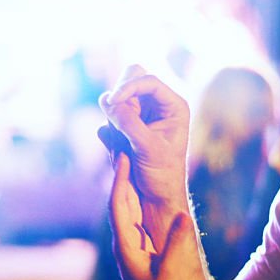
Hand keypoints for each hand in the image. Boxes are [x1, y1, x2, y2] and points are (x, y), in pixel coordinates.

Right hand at [99, 66, 189, 208]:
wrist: (158, 197)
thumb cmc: (162, 174)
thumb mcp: (147, 147)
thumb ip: (128, 122)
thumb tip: (106, 99)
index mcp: (174, 106)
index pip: (148, 81)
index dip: (127, 87)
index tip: (112, 100)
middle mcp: (159, 106)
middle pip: (131, 83)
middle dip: (120, 100)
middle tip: (116, 122)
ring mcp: (143, 115)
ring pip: (118, 101)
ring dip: (114, 120)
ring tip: (125, 146)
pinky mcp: (129, 127)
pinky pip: (111, 119)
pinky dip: (110, 132)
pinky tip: (122, 151)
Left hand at [109, 152, 196, 279]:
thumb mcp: (169, 278)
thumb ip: (175, 247)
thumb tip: (183, 216)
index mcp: (126, 248)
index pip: (119, 207)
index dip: (121, 180)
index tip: (122, 155)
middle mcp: (126, 244)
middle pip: (120, 201)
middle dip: (120, 172)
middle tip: (122, 142)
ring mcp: (133, 246)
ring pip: (128, 207)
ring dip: (129, 182)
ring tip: (130, 155)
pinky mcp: (143, 251)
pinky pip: (138, 218)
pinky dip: (139, 198)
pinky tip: (144, 186)